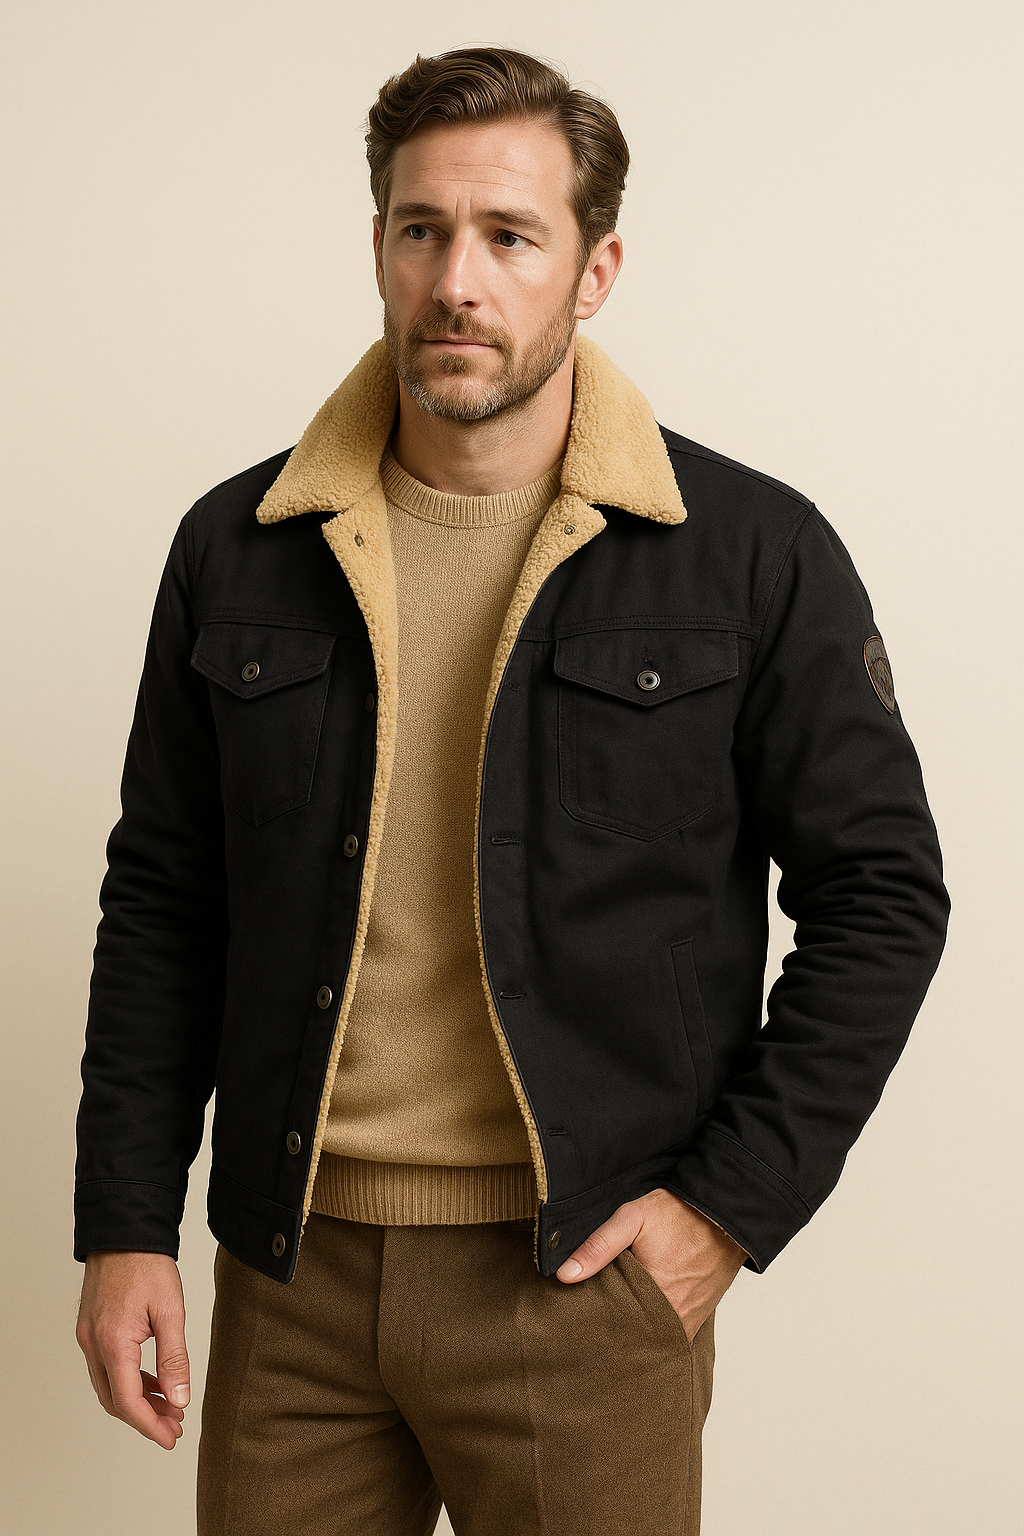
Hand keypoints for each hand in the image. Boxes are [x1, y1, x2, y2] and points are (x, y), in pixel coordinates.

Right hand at [76, 1251, 189, 1449]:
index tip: (171, 1438)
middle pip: (115, 1400)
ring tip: (169, 1406)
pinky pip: (107, 1368)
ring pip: (109, 1386)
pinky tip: (152, 1382)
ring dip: (137, 1401)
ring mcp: (89, 1338)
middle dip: (145, 1418)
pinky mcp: (91, 1329)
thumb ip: (174, 1358)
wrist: (124, 1231)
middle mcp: (94, 1345)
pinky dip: (129, 1380)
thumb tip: (179, 1397)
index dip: (150, 1425)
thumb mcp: (170, 1311)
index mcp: (113, 1343)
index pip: (128, 1402)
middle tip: (174, 1425)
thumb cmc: (147, 1264)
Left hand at [555, 1187, 747, 1342]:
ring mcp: (690, 1320)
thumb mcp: (632, 1218)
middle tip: (592, 1326)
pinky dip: (657, 1328)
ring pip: (654, 1338)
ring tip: (614, 1325)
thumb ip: (598, 1247)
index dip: (596, 1324)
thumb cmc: (678, 1213)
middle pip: (634, 1336)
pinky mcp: (699, 1316)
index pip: (614, 1326)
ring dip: (636, 1332)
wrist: (725, 1213)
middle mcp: (675, 1317)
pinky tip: (641, 1319)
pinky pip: (672, 1332)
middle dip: (614, 1332)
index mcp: (655, 1297)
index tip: (579, 1323)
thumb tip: (566, 1275)